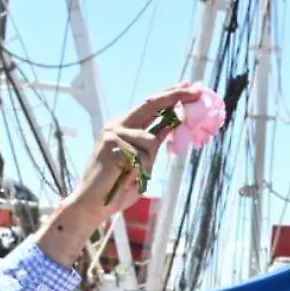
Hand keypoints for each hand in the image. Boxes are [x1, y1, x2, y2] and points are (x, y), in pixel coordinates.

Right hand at [72, 84, 199, 216]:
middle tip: (196, 90)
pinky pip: (140, 155)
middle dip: (175, 97)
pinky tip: (124, 178)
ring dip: (148, 163)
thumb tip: (175, 123)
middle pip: (151, 105)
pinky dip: (139, 171)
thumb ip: (155, 142)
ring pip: (150, 140)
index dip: (171, 95)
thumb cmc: (120, 185)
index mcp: (125, 126)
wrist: (93, 204)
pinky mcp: (110, 145)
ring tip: (133, 177)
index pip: (151, 106)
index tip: (191, 86)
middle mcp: (117, 125)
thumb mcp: (144, 161)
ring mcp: (112, 133)